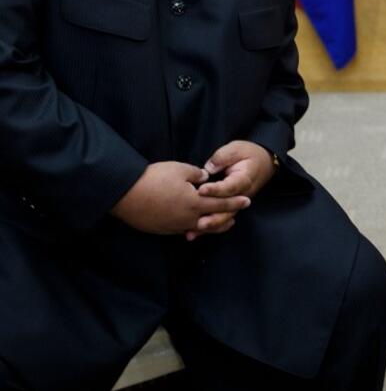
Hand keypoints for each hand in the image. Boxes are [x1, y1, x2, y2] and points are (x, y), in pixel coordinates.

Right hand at [111, 161, 250, 234]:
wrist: (125, 194)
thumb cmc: (154, 178)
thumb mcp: (180, 169)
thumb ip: (197, 175)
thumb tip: (205, 178)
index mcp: (195, 203)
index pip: (221, 204)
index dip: (235, 202)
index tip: (247, 201)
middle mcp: (187, 219)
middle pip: (213, 221)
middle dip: (226, 217)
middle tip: (237, 216)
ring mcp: (174, 226)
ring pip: (198, 228)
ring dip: (211, 226)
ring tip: (220, 223)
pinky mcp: (162, 230)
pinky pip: (182, 230)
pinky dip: (192, 227)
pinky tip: (195, 225)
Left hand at [188, 140, 276, 239]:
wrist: (264, 162)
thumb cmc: (249, 154)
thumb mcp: (237, 149)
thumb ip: (223, 157)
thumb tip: (208, 168)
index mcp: (244, 178)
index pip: (230, 186)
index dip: (216, 189)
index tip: (201, 190)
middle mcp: (242, 194)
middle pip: (228, 209)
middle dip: (213, 217)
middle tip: (198, 223)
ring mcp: (237, 203)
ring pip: (225, 218)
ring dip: (210, 226)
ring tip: (193, 232)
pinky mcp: (231, 206)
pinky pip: (221, 218)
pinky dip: (208, 227)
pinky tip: (193, 233)